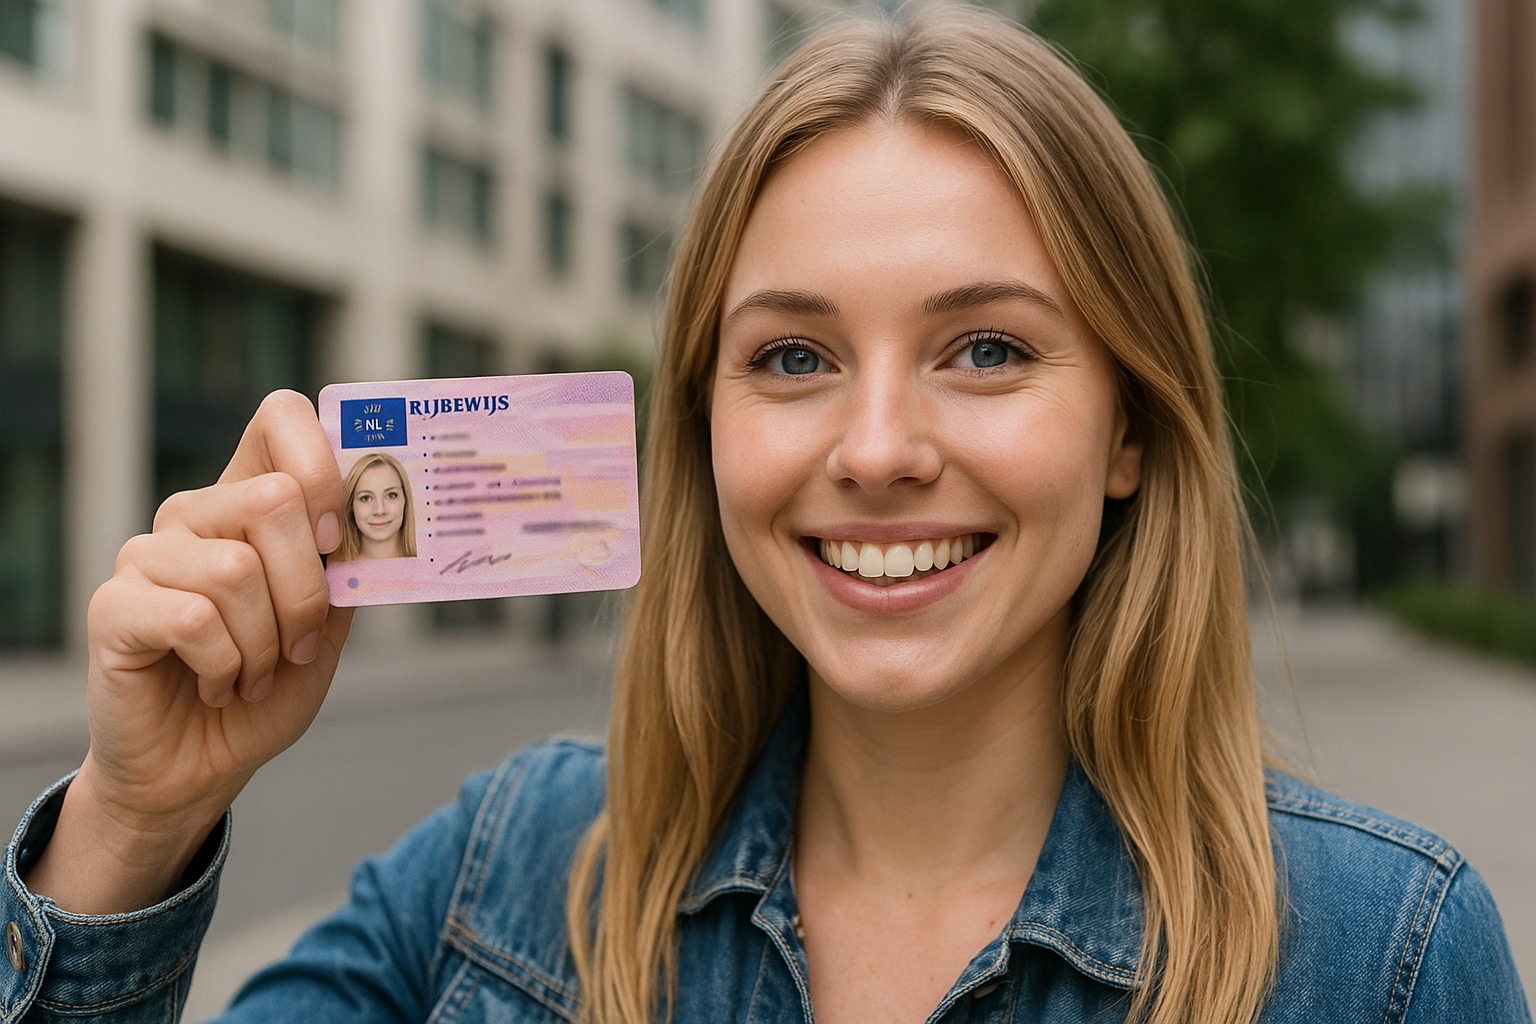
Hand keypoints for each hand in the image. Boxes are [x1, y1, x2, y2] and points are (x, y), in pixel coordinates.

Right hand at [27, 390, 353, 912]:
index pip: (281, 418)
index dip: (324, 461)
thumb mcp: (328, 626)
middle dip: (308, 591)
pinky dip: (225, 666)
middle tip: (298, 646)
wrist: (202, 766)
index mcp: (250, 502)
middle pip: (276, 498)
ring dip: (267, 643)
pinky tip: (216, 682)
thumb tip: (373, 520)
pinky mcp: (113, 605)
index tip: (342, 537)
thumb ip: (346, 569)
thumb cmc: (268, 688)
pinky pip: (194, 618)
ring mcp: (147, 555)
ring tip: (254, 673)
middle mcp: (195, 515)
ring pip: (239, 569)